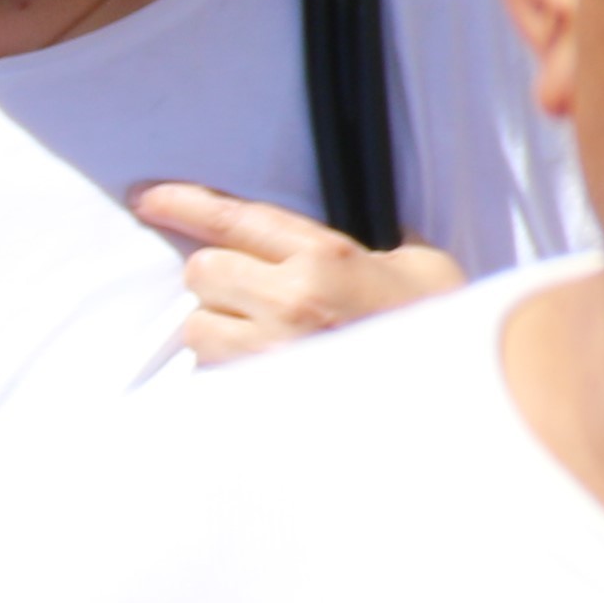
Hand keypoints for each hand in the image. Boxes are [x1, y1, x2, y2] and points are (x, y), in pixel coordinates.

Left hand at [134, 180, 465, 364]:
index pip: (235, 219)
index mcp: (328, 259)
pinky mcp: (257, 396)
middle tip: (261, 295)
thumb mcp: (420, 267)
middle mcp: (289, 301)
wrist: (457, 405)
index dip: (184, 203)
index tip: (146, 197)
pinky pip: (213, 372)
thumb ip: (368, 242)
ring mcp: (269, 354)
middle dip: (222, 279)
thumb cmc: (439, 331)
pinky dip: (230, 369)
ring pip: (197, 325)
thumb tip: (332, 233)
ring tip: (270, 340)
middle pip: (202, 271)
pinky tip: (273, 373)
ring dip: (221, 328)